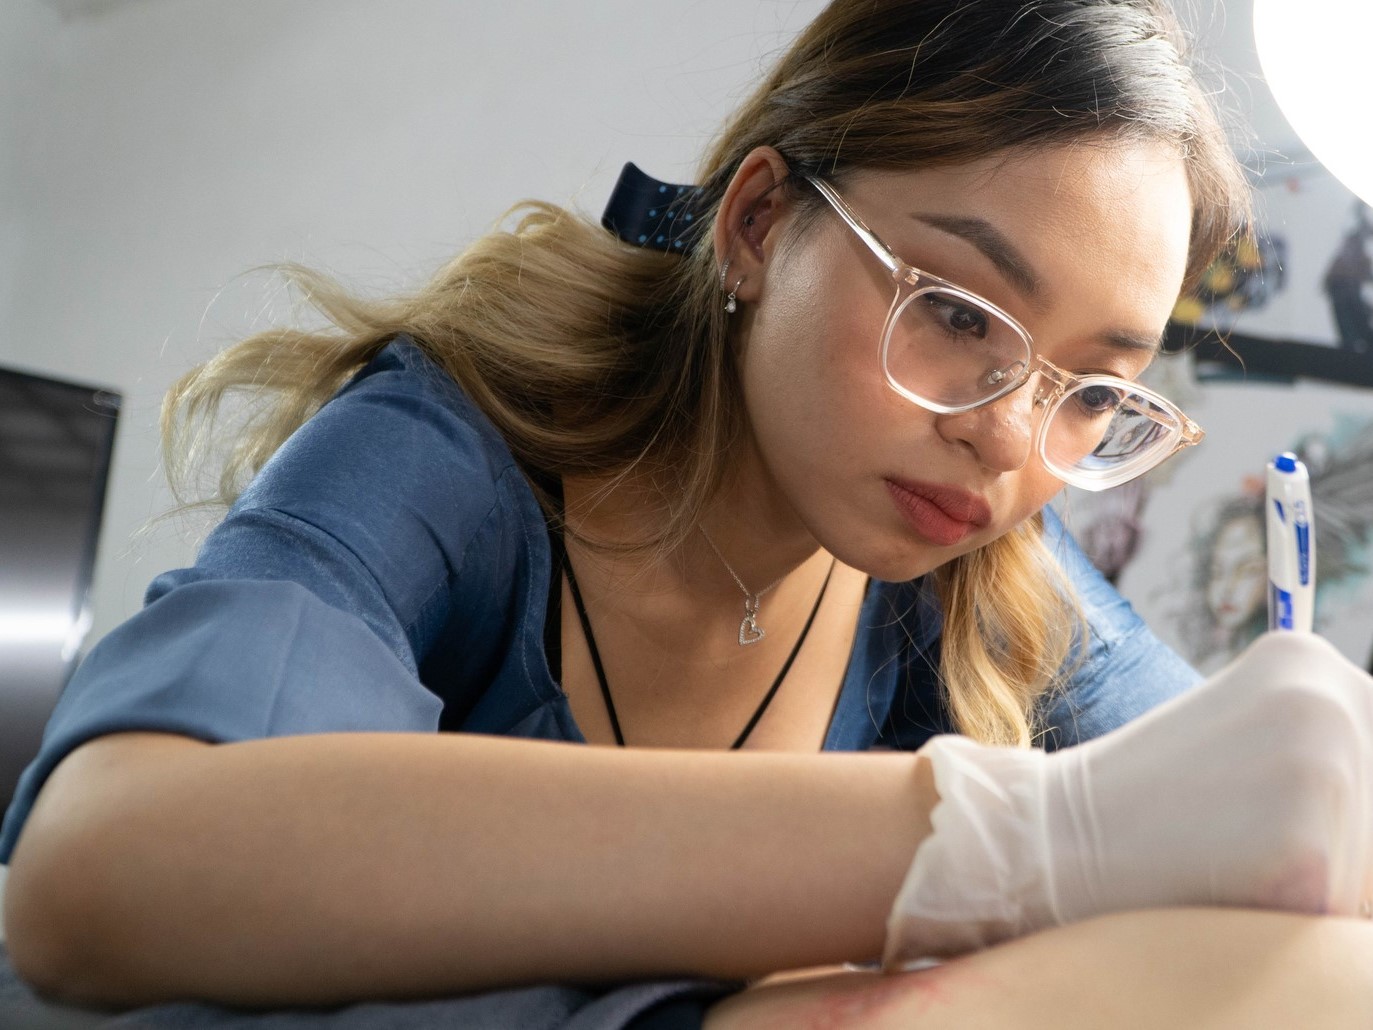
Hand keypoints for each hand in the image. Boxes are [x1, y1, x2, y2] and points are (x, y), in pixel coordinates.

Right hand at [884, 632, 1372, 967]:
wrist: (1050, 836)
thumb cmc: (1149, 797)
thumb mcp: (1247, 732)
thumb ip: (1330, 747)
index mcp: (1313, 662)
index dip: (1346, 802)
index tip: (1275, 810)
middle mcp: (1332, 699)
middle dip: (1343, 844)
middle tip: (1245, 837)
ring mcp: (1322, 771)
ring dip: (1325, 884)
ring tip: (1236, 860)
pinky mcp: (1309, 855)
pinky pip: (1342, 916)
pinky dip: (1293, 920)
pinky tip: (1227, 888)